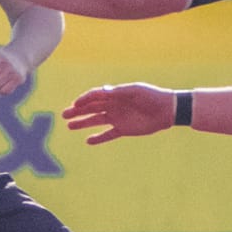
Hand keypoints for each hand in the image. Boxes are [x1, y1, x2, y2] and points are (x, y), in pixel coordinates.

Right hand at [62, 83, 176, 145]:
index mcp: (115, 94)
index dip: (84, 99)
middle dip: (77, 111)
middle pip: (91, 108)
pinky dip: (98, 137)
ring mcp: (117, 118)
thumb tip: (103, 91)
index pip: (95, 96)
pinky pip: (108, 134)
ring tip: (70, 127)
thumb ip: (119, 92)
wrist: (167, 111)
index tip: (75, 104)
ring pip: (96, 121)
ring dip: (83, 123)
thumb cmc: (152, 97)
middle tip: (64, 115)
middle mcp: (114, 106)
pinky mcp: (123, 129)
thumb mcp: (136, 91)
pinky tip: (88, 140)